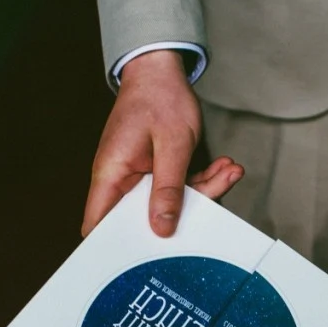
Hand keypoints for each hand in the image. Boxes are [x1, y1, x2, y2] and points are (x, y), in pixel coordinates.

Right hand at [81, 50, 242, 237]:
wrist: (161, 69)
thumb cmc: (159, 97)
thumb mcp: (172, 145)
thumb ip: (168, 188)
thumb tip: (161, 228)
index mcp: (111, 175)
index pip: (99, 224)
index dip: (114, 246)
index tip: (144, 257)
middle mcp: (120, 180)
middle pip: (145, 217)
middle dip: (183, 213)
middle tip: (214, 194)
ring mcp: (140, 176)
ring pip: (170, 201)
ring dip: (204, 191)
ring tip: (228, 172)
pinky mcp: (157, 171)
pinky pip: (180, 186)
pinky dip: (204, 179)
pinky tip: (225, 167)